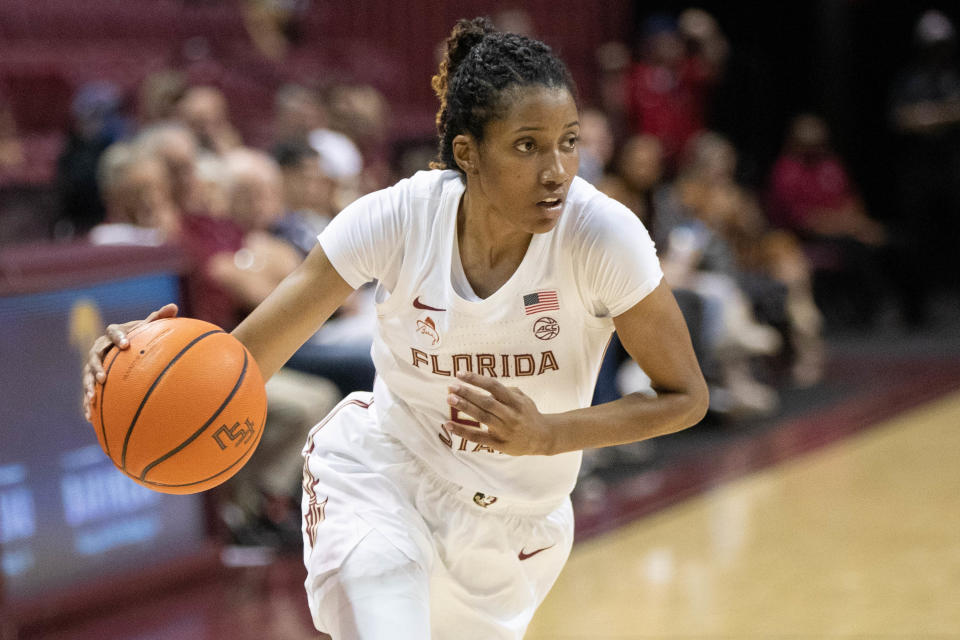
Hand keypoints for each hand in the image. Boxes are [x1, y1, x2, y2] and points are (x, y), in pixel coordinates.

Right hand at [81, 303, 177, 420]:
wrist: (125, 348)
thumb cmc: (139, 337)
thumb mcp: (147, 328)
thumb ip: (158, 318)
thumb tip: (173, 305)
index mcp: (113, 335)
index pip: (113, 332)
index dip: (118, 337)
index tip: (126, 344)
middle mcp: (100, 349)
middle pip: (94, 357)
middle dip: (96, 368)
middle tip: (103, 378)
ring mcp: (93, 365)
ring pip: (87, 376)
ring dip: (88, 386)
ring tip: (93, 397)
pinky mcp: (92, 380)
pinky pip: (88, 392)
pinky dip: (87, 404)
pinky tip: (89, 417)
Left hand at [444, 371, 554, 455]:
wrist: (543, 438)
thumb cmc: (528, 414)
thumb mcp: (522, 398)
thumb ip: (505, 391)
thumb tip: (483, 385)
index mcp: (515, 401)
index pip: (494, 386)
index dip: (476, 379)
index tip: (460, 374)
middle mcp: (511, 415)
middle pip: (486, 402)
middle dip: (467, 393)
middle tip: (451, 386)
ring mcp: (505, 430)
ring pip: (483, 418)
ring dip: (465, 408)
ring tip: (450, 399)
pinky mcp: (500, 444)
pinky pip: (479, 437)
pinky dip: (463, 431)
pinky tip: (449, 424)